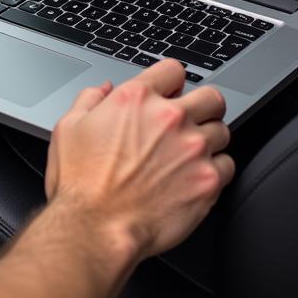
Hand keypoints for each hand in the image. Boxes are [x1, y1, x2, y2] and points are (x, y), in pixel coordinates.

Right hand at [45, 59, 233, 260]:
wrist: (96, 227)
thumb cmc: (81, 182)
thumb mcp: (69, 126)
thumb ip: (90, 99)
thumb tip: (104, 90)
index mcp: (136, 99)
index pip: (173, 70)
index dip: (171, 81)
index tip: (170, 92)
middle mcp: (169, 118)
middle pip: (211, 96)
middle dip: (202, 105)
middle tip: (192, 119)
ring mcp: (192, 149)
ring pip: (222, 130)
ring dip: (209, 139)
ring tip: (191, 152)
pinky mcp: (207, 181)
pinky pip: (227, 165)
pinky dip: (216, 169)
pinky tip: (196, 176)